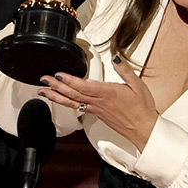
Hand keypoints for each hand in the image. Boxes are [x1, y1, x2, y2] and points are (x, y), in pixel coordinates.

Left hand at [40, 56, 158, 149]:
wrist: (143, 129)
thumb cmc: (142, 109)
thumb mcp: (138, 85)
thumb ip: (125, 70)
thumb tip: (116, 58)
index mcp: (108, 93)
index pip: (84, 86)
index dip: (69, 81)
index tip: (57, 75)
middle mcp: (99, 102)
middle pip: (73, 94)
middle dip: (56, 87)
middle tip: (43, 80)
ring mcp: (96, 109)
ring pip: (72, 102)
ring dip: (56, 97)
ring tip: (43, 92)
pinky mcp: (96, 114)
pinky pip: (77, 108)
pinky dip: (66, 103)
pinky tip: (59, 100)